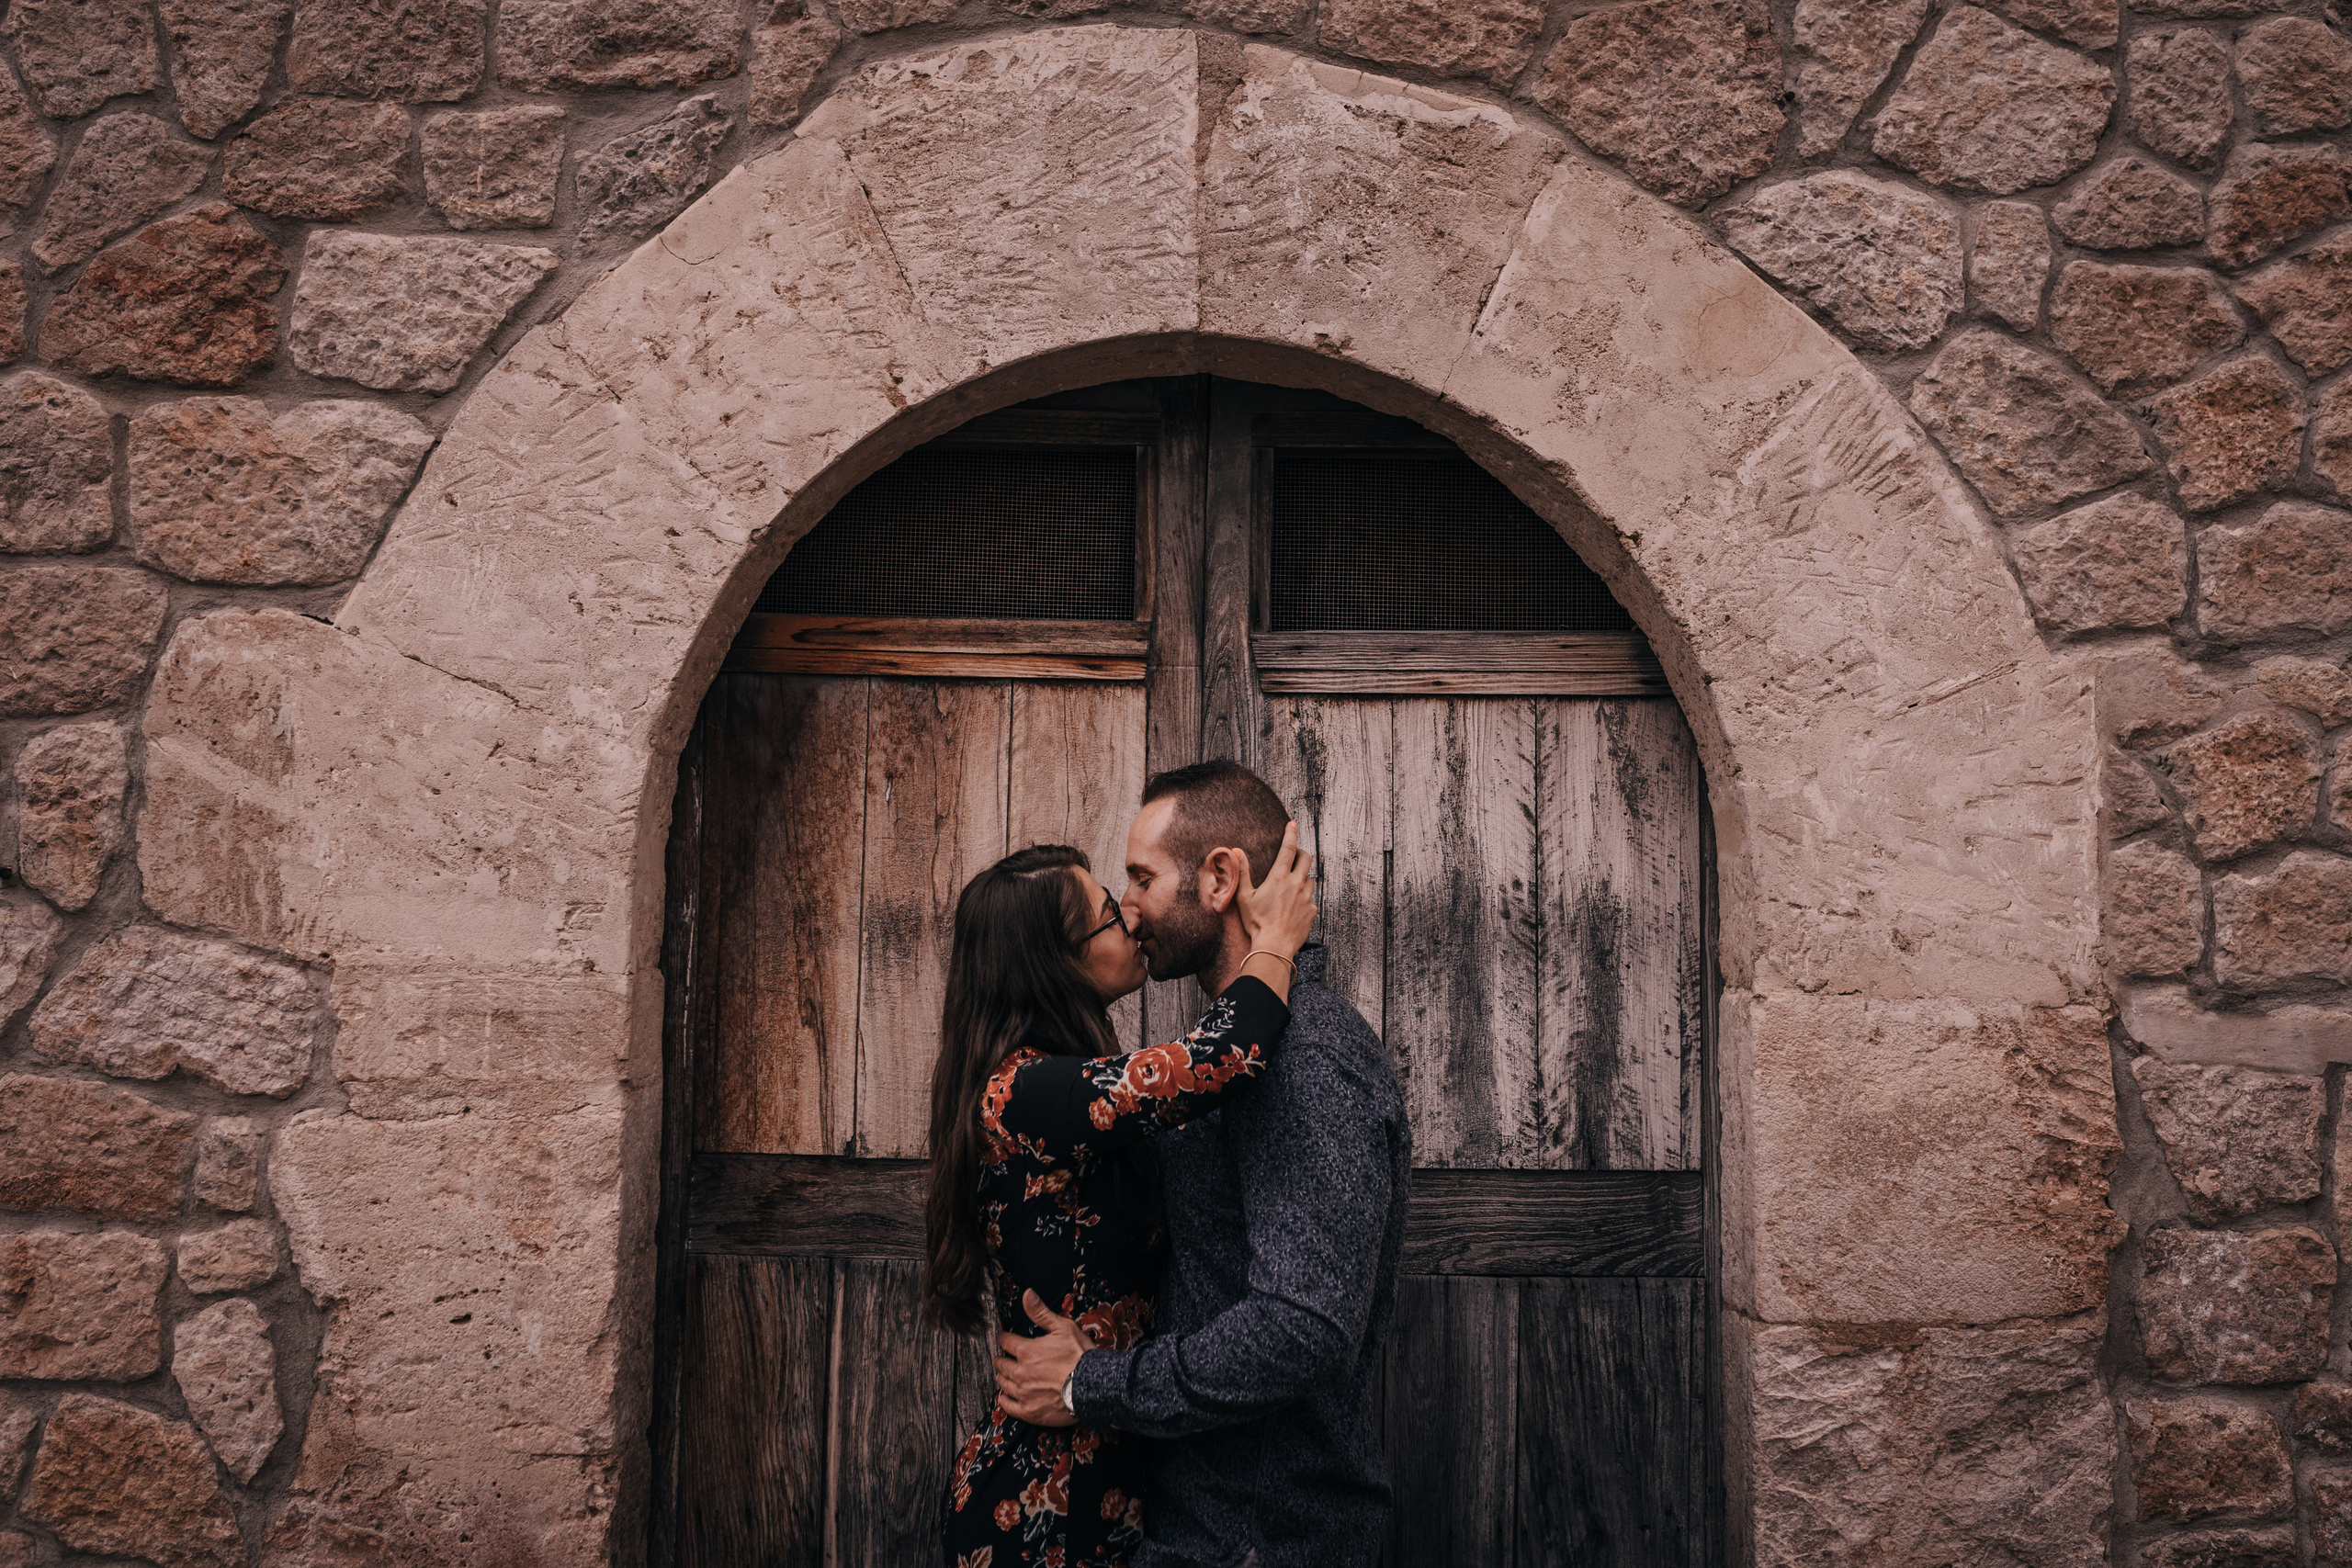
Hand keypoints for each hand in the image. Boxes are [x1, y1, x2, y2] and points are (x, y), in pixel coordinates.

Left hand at [994, 1289, 1095, 1427]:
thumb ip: (1041, 1312)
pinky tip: (1005, 1396)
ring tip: (1004, 1374)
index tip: (1002, 1337)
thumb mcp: (1063, 1327)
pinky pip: (1008, 1406)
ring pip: (1003, 1383)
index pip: (1004, 1341)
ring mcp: (1023, 1393)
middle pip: (1000, 1364)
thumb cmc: (1080, 1356)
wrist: (1093, 1387)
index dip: (1002, 1337)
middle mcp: (1020, 1372)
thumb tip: (1026, 1294)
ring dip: (1002, 1377)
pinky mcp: (1029, 1411)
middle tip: (1002, 1357)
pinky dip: (1004, 1400)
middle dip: (1000, 1358)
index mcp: (1026, 1351)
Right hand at [1232, 820, 1315, 958]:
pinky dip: (1304, 899)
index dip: (1290, 833)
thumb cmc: (1256, 922)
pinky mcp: (1312, 911)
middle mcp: (1296, 884)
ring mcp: (1306, 897)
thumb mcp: (1244, 896)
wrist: (1274, 946)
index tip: (1292, 824)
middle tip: (1294, 856)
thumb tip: (1236, 851)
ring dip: (1302, 878)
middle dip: (1301, 853)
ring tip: (1291, 886)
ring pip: (1310, 879)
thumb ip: (1242, 872)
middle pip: (1306, 858)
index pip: (1288, 848)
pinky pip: (1311, 899)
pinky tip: (1293, 908)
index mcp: (1279, 877)